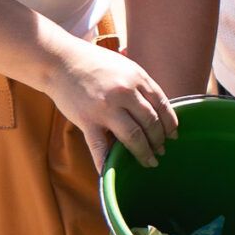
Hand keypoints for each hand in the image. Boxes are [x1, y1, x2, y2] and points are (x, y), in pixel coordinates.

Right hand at [44, 39, 179, 169]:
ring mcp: (105, 108)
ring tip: (150, 161)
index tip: (174, 135)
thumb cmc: (96, 65)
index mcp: (138, 78)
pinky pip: (100, 147)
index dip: (170, 124)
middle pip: (150, 122)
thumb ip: (141, 88)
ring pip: (133, 136)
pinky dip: (107, 162)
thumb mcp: (126, 68)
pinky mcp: (87, 121)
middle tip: (162, 151)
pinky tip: (113, 173)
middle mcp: (125, 93)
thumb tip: (159, 112)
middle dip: (159, 140)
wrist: (61, 62)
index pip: (163, 105)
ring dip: (143, 152)